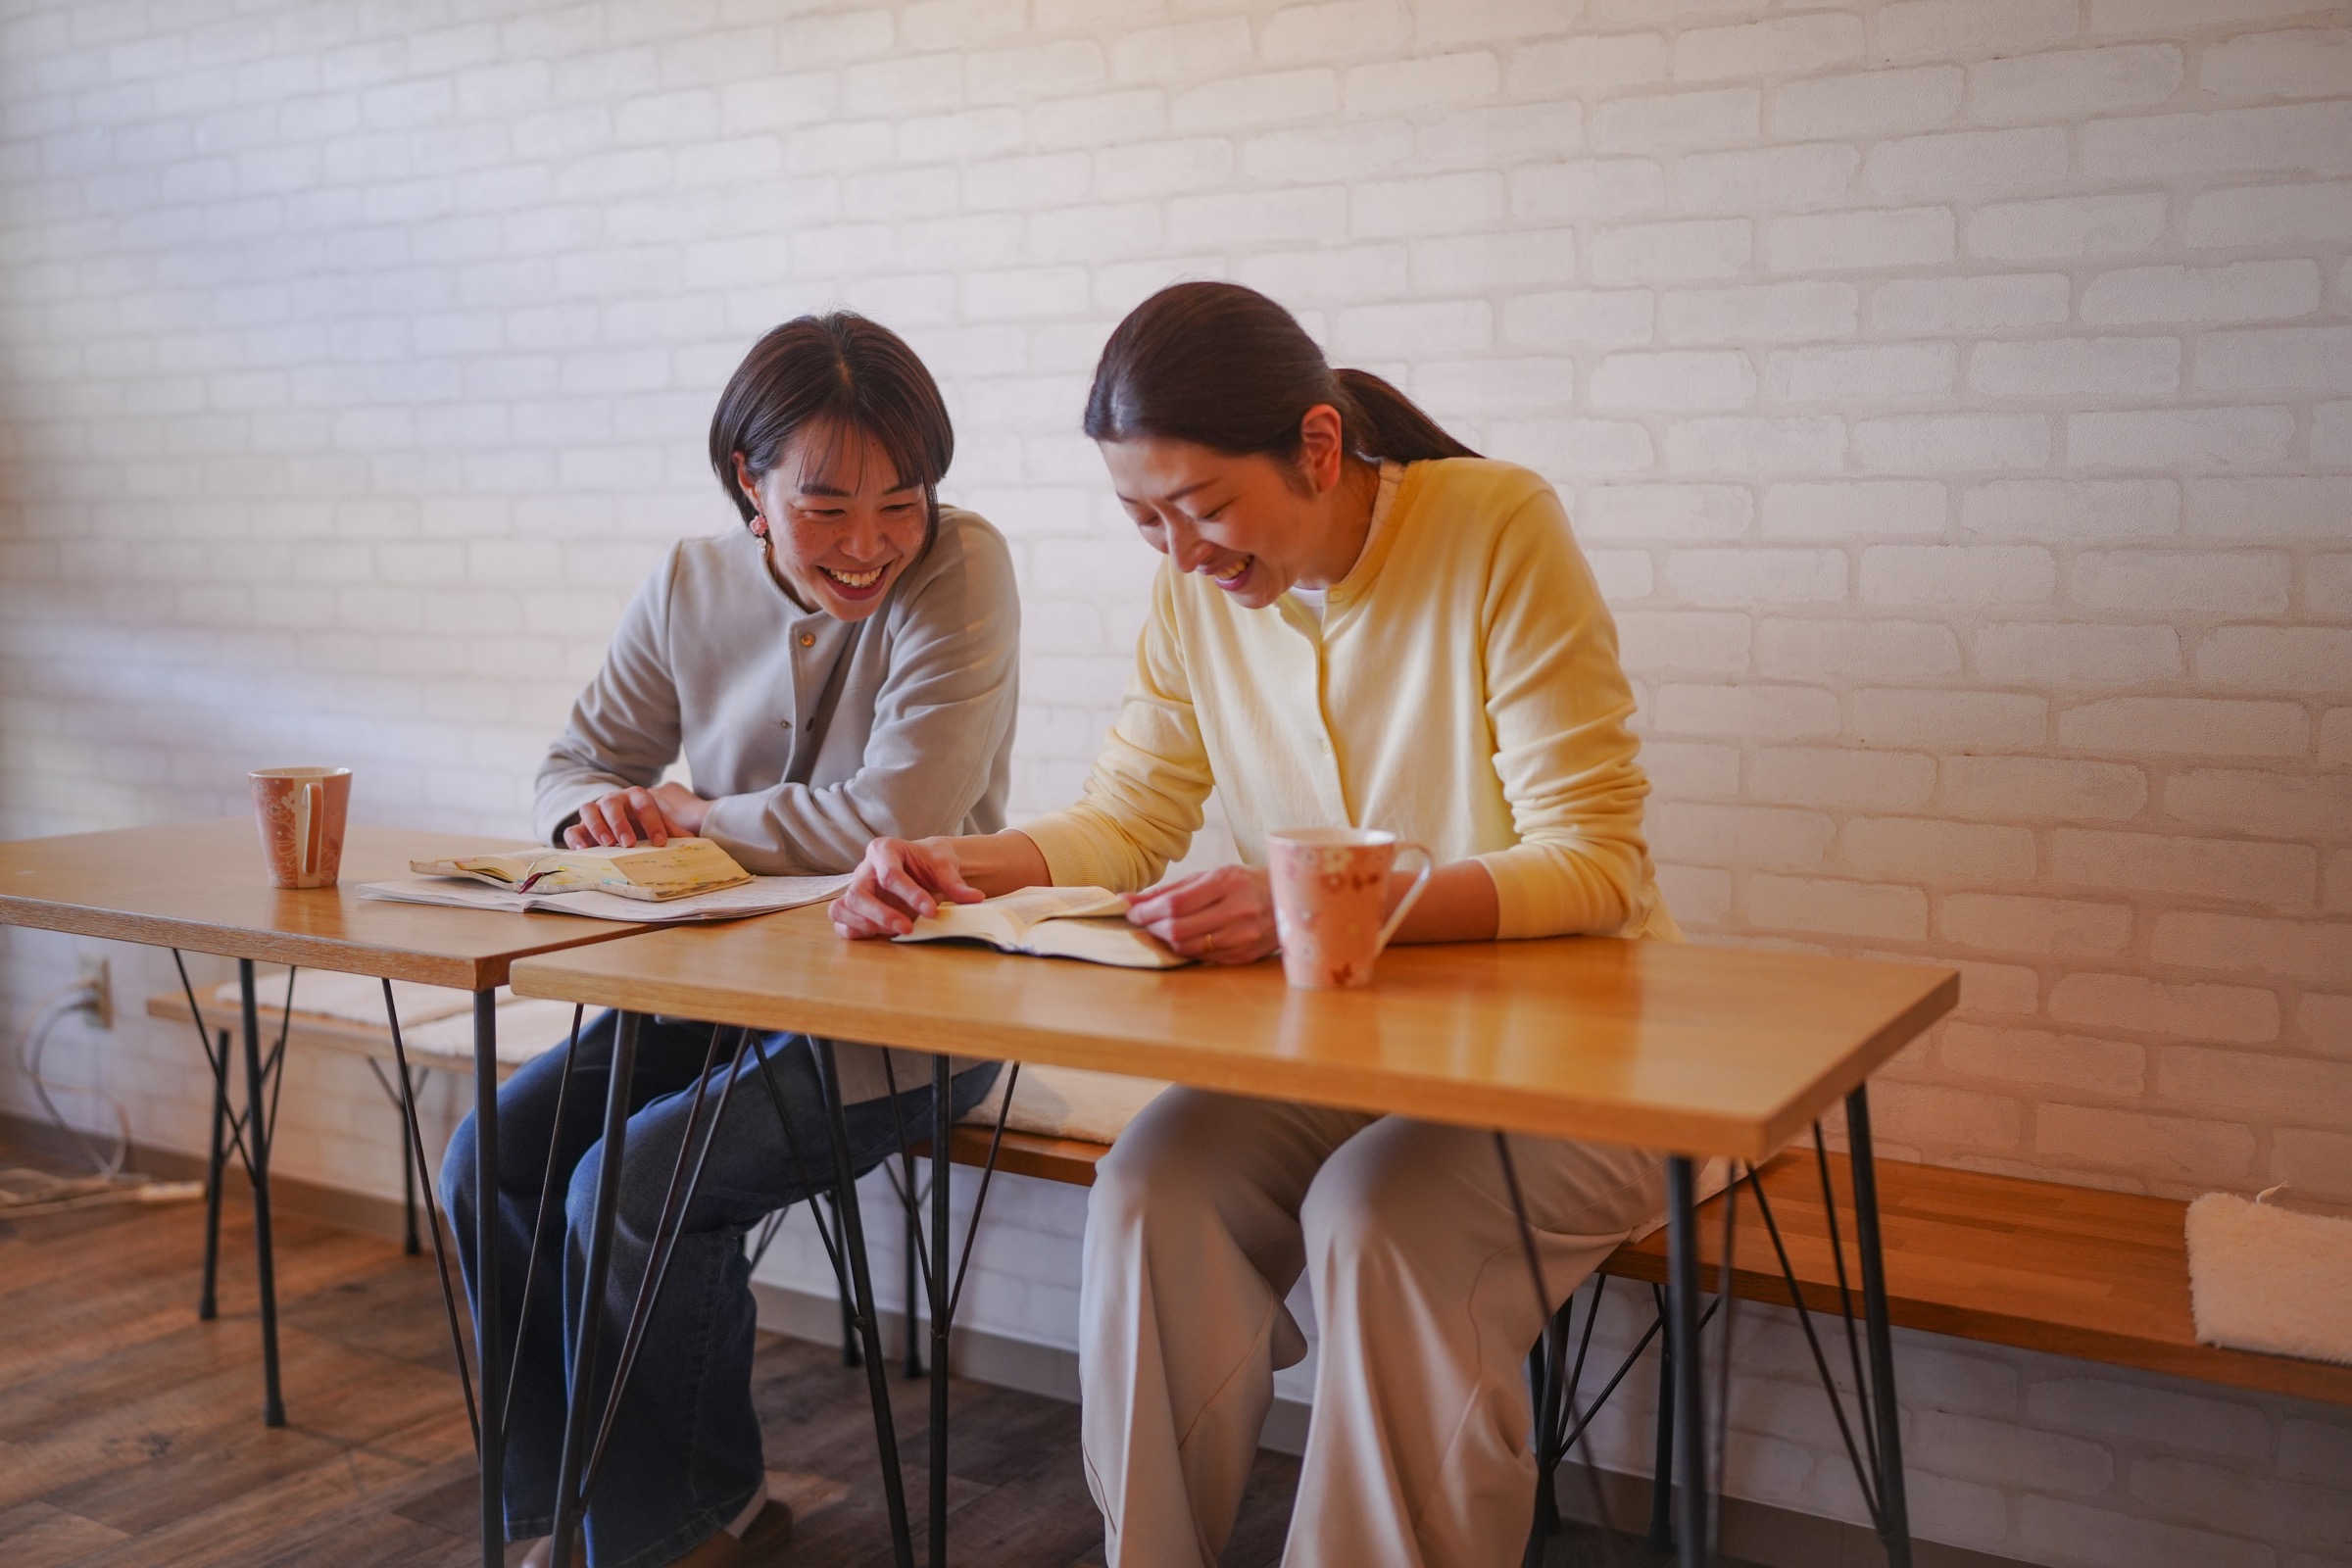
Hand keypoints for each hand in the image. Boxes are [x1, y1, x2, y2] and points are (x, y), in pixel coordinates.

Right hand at [564, 782, 708, 847]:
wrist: (619, 827)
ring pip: (589, 810)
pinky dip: (576, 838)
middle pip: (612, 804)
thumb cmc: (643, 826)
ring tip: (608, 845)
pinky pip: (572, 829)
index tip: (660, 842)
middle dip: (621, 823)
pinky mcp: (578, 827)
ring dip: (598, 827)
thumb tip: (696, 844)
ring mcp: (593, 811)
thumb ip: (674, 832)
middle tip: (629, 843)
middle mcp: (612, 800)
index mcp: (635, 797)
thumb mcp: (658, 827)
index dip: (653, 821)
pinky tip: (583, 850)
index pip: (644, 803)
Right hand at [832, 837, 985, 938]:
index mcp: (884, 850)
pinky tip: (879, 936)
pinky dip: (855, 931)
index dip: (910, 895)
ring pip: (845, 907)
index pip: (890, 874)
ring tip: (894, 933)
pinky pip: (842, 920)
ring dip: (867, 924)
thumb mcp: (944, 866)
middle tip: (907, 928)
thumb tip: (975, 898)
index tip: (932, 911)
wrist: (922, 866)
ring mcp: (856, 888)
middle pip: (859, 893)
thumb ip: (956, 883)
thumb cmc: (929, 863)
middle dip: (882, 914)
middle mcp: (865, 869)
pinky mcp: (854, 907)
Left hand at [1124, 864, 1277, 964]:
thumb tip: (1130, 900)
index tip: (1131, 910)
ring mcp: (1243, 936)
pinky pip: (1203, 956)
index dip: (1148, 910)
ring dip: (1167, 939)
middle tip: (1144, 921)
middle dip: (1153, 927)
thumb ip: (1171, 889)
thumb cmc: (1245, 883)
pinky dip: (1187, 947)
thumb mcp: (1211, 876)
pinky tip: (1187, 937)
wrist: (1292, 899)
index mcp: (1227, 882)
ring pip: (1188, 946)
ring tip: (1164, 928)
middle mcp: (1238, 910)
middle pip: (1179, 928)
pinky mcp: (1244, 955)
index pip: (1176, 903)